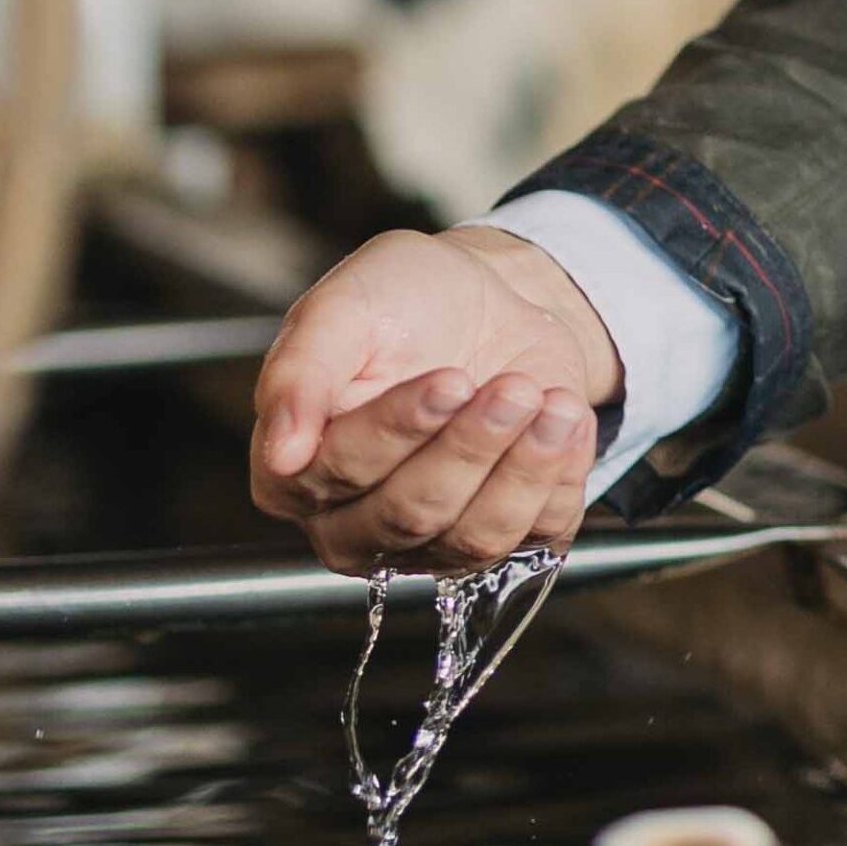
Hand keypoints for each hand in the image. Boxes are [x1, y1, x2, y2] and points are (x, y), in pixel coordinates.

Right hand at [249, 227, 621, 575]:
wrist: (492, 303)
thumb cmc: (404, 304)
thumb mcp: (343, 308)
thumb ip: (298, 374)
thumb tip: (281, 455)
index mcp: (294, 470)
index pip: (339, 473)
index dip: (400, 429)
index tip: (450, 380)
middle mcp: (356, 523)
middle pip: (412, 515)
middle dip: (472, 446)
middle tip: (511, 387)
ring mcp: (434, 542)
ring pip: (478, 538)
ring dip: (526, 465)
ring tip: (547, 399)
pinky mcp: (507, 538)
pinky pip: (541, 536)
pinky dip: (563, 475)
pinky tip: (565, 420)